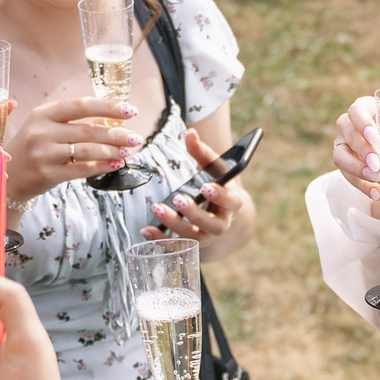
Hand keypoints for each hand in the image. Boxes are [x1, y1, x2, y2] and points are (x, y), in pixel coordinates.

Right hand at [4, 95, 143, 195]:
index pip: (81, 105)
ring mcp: (43, 153)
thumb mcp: (44, 127)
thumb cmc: (32, 148)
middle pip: (88, 130)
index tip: (130, 111)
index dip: (108, 107)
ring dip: (112, 151)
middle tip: (135, 137)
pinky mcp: (47, 174)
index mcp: (43, 113)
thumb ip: (71, 122)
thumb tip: (111, 121)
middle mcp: (42, 131)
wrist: (6, 175)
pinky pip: (82, 170)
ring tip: (127, 152)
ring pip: (87, 150)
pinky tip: (114, 165)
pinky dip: (101, 167)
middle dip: (116, 134)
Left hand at [142, 128, 249, 244]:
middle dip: (194, 213)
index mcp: (232, 203)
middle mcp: (222, 224)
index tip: (206, 187)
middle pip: (211, 224)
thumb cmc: (219, 186)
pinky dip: (161, 239)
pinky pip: (176, 246)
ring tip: (157, 208)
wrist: (225, 217)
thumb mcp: (216, 171)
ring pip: (193, 237)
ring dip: (174, 225)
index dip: (220, 196)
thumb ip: (203, 153)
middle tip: (178, 199)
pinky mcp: (191, 244)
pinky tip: (146, 230)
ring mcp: (206, 237)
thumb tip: (190, 133)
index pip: (230, 201)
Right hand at [331, 94, 379, 218]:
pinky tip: (376, 193)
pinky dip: (360, 185)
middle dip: (361, 149)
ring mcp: (344, 144)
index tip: (376, 139)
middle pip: (346, 131)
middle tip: (378, 163)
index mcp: (368, 109)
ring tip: (377, 178)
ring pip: (340, 155)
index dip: (363, 123)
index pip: (357, 109)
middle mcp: (350, 124)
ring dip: (356, 168)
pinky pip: (345, 174)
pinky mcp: (344, 164)